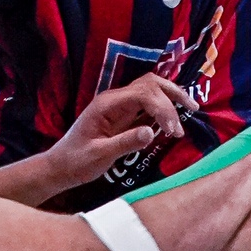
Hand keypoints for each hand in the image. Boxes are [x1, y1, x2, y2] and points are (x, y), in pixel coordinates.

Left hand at [43, 75, 194, 190]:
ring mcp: (119, 105)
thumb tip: (151, 132)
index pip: (143, 93)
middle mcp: (115, 99)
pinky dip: (163, 106)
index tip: (173, 131)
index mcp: (107, 105)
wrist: (60, 167)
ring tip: (191, 109)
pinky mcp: (122, 114)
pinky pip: (146, 103)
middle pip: (150, 84)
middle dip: (172, 96)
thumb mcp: (99, 155)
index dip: (163, 108)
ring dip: (171, 97)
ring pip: (150, 89)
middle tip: (191, 113)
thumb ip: (125, 143)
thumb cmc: (76, 162)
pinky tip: (174, 118)